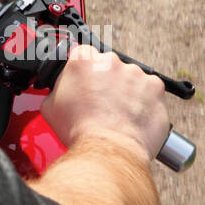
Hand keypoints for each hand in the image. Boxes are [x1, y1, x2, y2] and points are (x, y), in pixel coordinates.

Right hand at [40, 44, 169, 163]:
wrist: (109, 150)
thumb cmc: (81, 131)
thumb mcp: (50, 107)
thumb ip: (56, 89)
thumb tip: (58, 90)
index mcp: (82, 60)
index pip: (83, 54)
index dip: (85, 71)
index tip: (87, 83)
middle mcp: (109, 61)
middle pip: (108, 65)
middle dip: (106, 81)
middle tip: (102, 103)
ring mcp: (134, 72)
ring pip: (131, 77)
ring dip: (127, 90)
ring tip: (120, 113)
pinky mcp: (155, 87)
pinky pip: (151, 89)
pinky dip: (146, 100)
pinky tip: (135, 115)